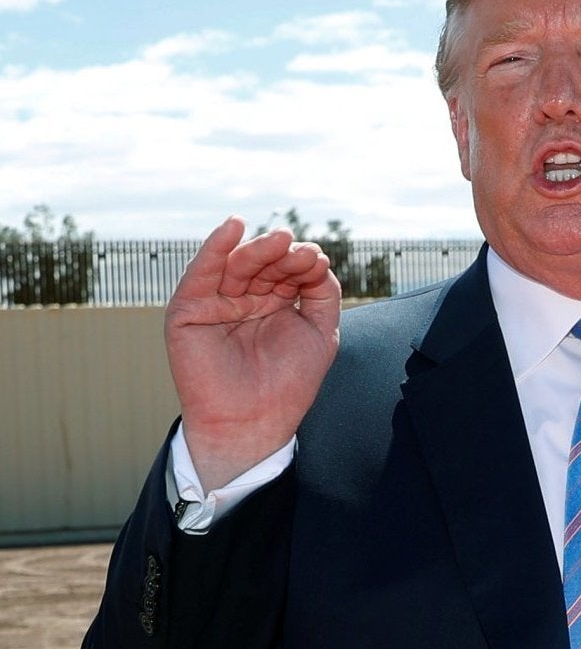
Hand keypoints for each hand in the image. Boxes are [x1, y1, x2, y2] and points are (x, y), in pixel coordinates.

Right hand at [166, 217, 340, 490]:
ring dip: (259, 250)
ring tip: (281, 240)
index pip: (288, 271)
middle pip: (264, 265)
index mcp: (275, 302)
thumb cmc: (288, 383)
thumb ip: (323, 294)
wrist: (254, 421)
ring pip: (237, 265)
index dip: (302, 263)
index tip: (319, 260)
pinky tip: (233, 227)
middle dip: (283, 256)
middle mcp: (245, 298)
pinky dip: (215, 248)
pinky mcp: (189, 308)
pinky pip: (201, 272)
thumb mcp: (320, 333)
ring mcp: (216, 301)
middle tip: (302, 251)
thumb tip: (319, 256)